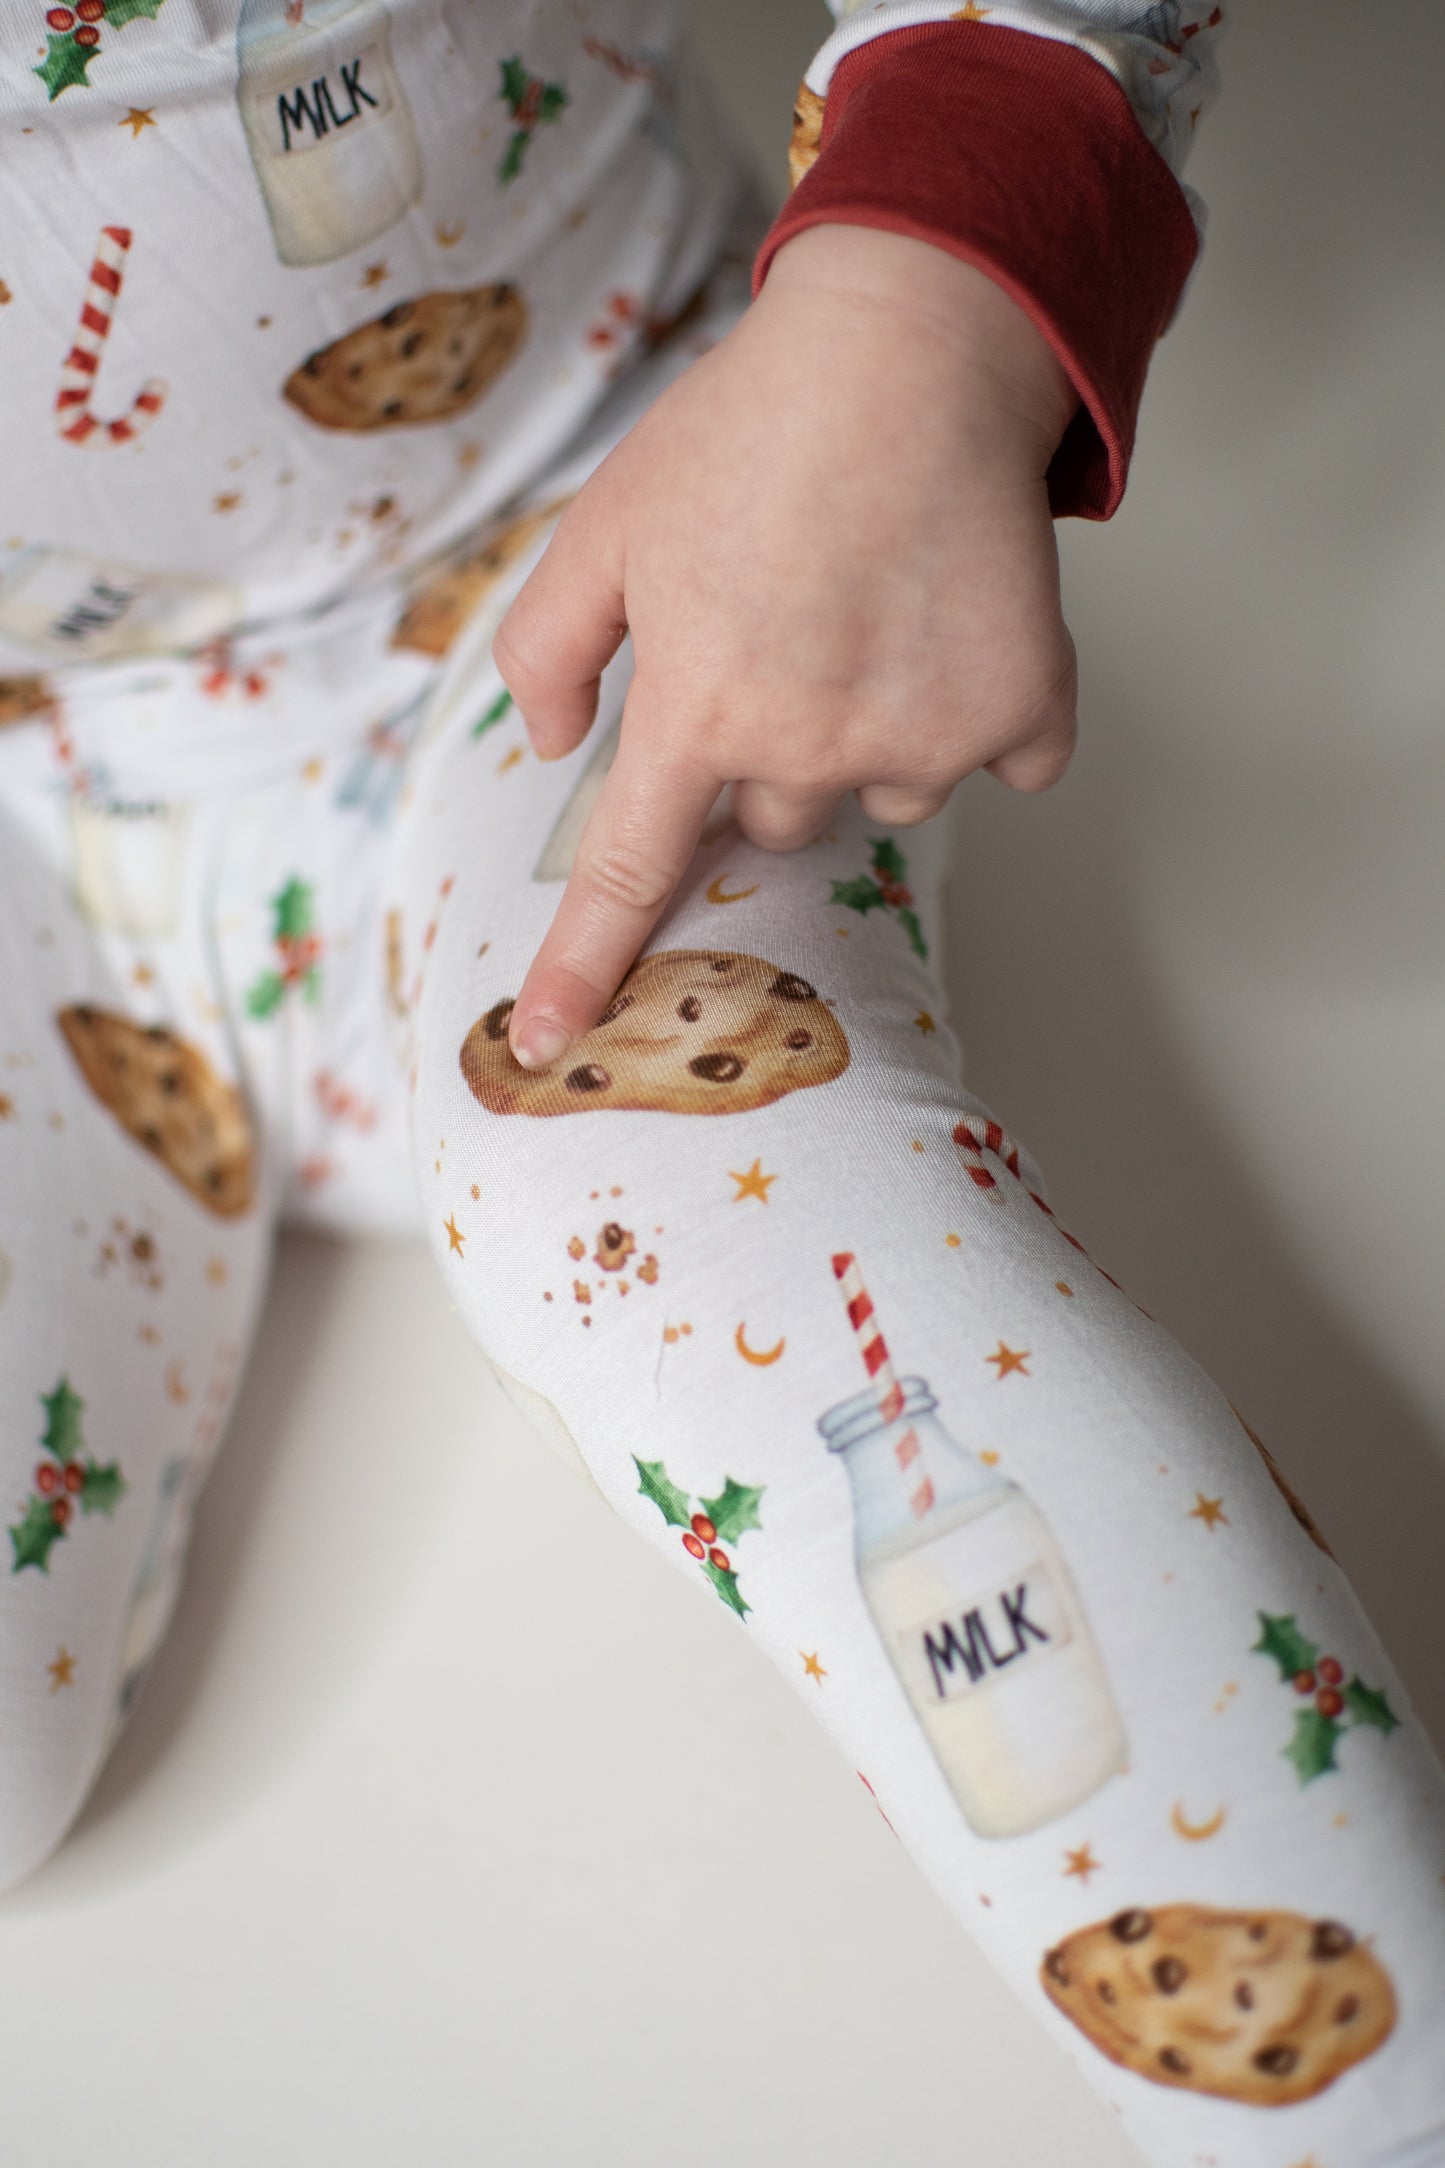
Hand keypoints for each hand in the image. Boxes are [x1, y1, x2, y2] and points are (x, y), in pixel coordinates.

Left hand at [493, 222, 1080, 1069]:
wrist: (915, 342)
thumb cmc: (749, 427)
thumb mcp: (604, 522)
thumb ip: (546, 647)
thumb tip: (550, 751)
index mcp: (696, 708)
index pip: (626, 873)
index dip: (583, 966)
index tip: (552, 1044)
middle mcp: (807, 746)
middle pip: (774, 818)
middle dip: (770, 748)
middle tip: (787, 631)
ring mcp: (924, 738)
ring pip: (883, 794)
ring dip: (872, 733)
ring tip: (873, 610)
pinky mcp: (1020, 710)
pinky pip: (1002, 762)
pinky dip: (984, 714)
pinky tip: (958, 624)